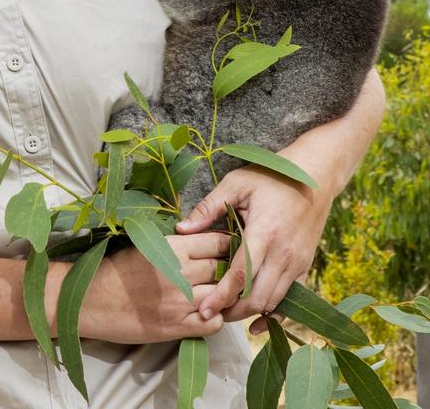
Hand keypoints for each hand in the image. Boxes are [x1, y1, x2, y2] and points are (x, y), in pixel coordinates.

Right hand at [79, 231, 230, 343]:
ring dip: (226, 295)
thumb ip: (176, 243)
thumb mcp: (146, 245)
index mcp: (172, 247)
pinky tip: (208, 312)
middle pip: (224, 268)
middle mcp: (180, 273)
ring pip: (222, 296)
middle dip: (232, 269)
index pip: (218, 242)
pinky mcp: (177, 328)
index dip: (229, 244)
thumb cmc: (116, 269)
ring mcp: (180, 302)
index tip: (231, 247)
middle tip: (232, 270)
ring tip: (222, 292)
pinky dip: (216, 318)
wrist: (92, 300)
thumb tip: (204, 241)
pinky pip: (213, 323)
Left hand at [176, 165, 334, 324]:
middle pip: (258, 298)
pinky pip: (289, 299)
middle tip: (210, 315)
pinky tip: (255, 319)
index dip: (221, 296)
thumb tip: (181, 229)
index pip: (241, 275)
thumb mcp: (236, 184)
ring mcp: (297, 263)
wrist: (315, 176)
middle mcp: (283, 254)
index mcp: (264, 233)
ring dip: (249, 312)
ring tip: (225, 312)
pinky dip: (272, 312)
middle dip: (232, 311)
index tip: (203, 310)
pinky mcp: (305, 266)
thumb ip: (208, 207)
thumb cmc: (272, 177)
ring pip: (273, 302)